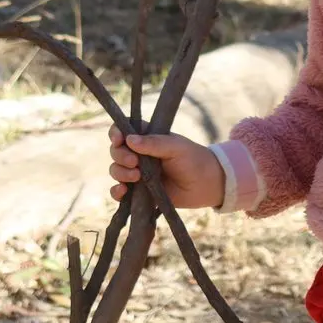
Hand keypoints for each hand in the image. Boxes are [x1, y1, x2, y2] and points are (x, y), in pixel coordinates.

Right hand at [108, 126, 225, 208]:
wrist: (206, 185)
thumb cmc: (194, 159)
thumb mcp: (176, 147)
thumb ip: (154, 143)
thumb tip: (130, 140)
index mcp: (147, 138)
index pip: (123, 130)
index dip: (116, 133)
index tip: (119, 140)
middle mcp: (139, 154)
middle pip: (116, 151)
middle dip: (120, 156)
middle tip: (135, 162)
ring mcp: (138, 173)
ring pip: (116, 170)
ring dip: (120, 173)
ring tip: (137, 177)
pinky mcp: (139, 192)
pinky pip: (119, 192)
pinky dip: (116, 192)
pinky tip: (123, 192)